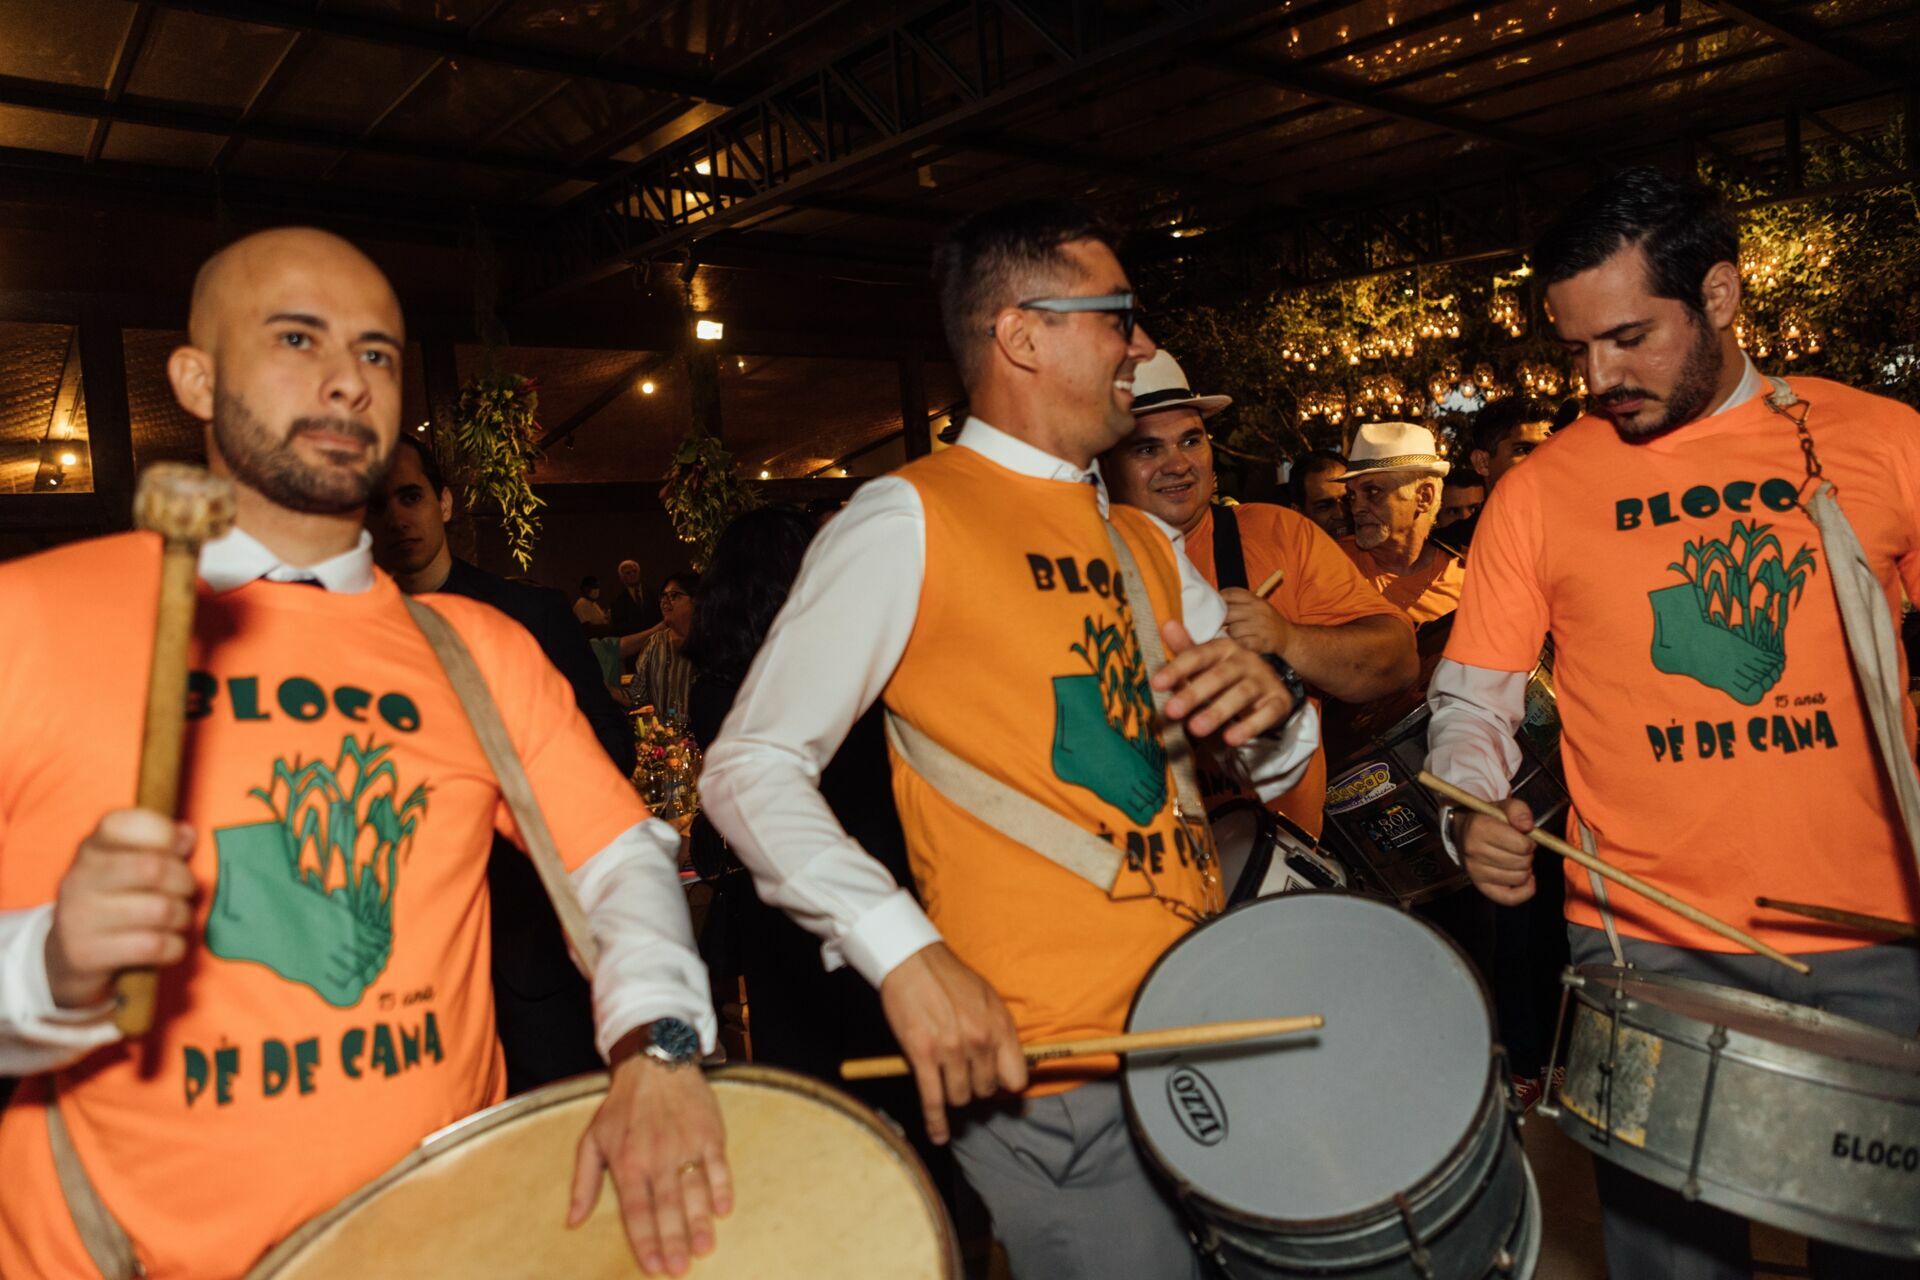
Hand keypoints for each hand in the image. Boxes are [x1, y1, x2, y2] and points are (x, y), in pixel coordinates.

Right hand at [45, 809, 196, 1009]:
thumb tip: (186, 834)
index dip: (165, 834)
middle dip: (185, 882)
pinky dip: (175, 947)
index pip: (127, 823)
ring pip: (159, 910)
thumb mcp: (133, 866)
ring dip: (182, 916)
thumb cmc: (116, 902)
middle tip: (186, 891)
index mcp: (93, 848)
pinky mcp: (85, 954)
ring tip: (178, 919)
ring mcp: (78, 917)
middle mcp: (79, 878)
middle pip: (153, 868)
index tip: (177, 850)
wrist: (70, 957)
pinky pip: (153, 946)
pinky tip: (170, 945)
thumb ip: (163, 847)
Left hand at [569, 1057, 731, 1276]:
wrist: (656, 1063)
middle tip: (679, 1270)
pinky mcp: (709, 1133)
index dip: (645, 1242)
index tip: (653, 1268)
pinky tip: (723, 1209)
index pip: (636, 1211)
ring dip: (699, 1222)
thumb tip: (573, 1221)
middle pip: (666, 1208)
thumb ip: (583, 1183)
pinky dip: (721, 1187)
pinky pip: (717, 1165)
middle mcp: (657, 1157)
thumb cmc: (622, 1106)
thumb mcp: (592, 1140)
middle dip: (673, 1242)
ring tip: (703, 1249)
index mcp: (627, 1163)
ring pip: (693, 1191)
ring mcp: (685, 1145)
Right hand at [878, 942, 1025, 1144]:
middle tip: (962, 1073)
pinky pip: (933, 1100)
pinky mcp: (922, 1056)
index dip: (1006, 1085)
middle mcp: (979, 1040)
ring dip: (953, 1095)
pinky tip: (938, 1135)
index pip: (1017, 1079)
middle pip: (985, 1091)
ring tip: (945, 1080)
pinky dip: (935, 1122)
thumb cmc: (950, 980)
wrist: (913, 961)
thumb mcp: (988, 1000)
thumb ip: (1000, 1035)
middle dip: (974, 1087)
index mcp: (1000, 1026)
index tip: (997, 1084)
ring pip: (960, 1098)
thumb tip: (1010, 1072)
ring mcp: (951, 1050)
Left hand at [1150, 619, 1295, 746]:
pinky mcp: (1278, 701)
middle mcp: (1246, 660)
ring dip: (1218, 711)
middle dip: (1194, 693)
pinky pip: (1266, 714)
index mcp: (1224, 648)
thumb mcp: (1206, 664)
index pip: (1198, 655)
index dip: (1177, 669)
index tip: (1156, 684)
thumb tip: (1166, 625)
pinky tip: (1231, 739)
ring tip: (1195, 729)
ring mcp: (1264, 680)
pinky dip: (1250, 727)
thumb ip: (1185, 650)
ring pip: (1242, 694)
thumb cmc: (1227, 676)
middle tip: (1171, 711)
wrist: (1270, 687)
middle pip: (1219, 675)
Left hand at [1219, 588, 1292, 658]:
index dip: (1219, 600)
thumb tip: (1214, 603)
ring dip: (1230, 635)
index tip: (1215, 608)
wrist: (1288, 637)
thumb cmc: (1267, 621)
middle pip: (1227, 613)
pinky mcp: (1262, 642)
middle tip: (1220, 626)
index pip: (1230, 594)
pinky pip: (1241, 643)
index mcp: (1256, 599)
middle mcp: (1258, 611)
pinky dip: (1238, 644)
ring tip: (1234, 636)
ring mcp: (1260, 626)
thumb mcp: (1258, 605)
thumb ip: (1239, 603)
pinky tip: (1240, 643)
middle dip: (1221, 621)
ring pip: (1232, 630)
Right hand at [1459, 798, 1537, 905]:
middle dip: (1527, 855)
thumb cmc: (1488, 820)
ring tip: (1516, 859)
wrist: (1464, 831)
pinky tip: (1526, 879)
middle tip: (1519, 848)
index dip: (1529, 841)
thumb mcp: (1503, 807)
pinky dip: (1524, 891)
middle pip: (1522, 863)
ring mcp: (1476, 872)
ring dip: (1525, 869)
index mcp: (1479, 829)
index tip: (1523, 837)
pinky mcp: (1481, 886)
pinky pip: (1510, 898)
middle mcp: (1474, 852)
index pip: (1521, 845)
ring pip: (1519, 878)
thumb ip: (1518, 810)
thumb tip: (1527, 826)